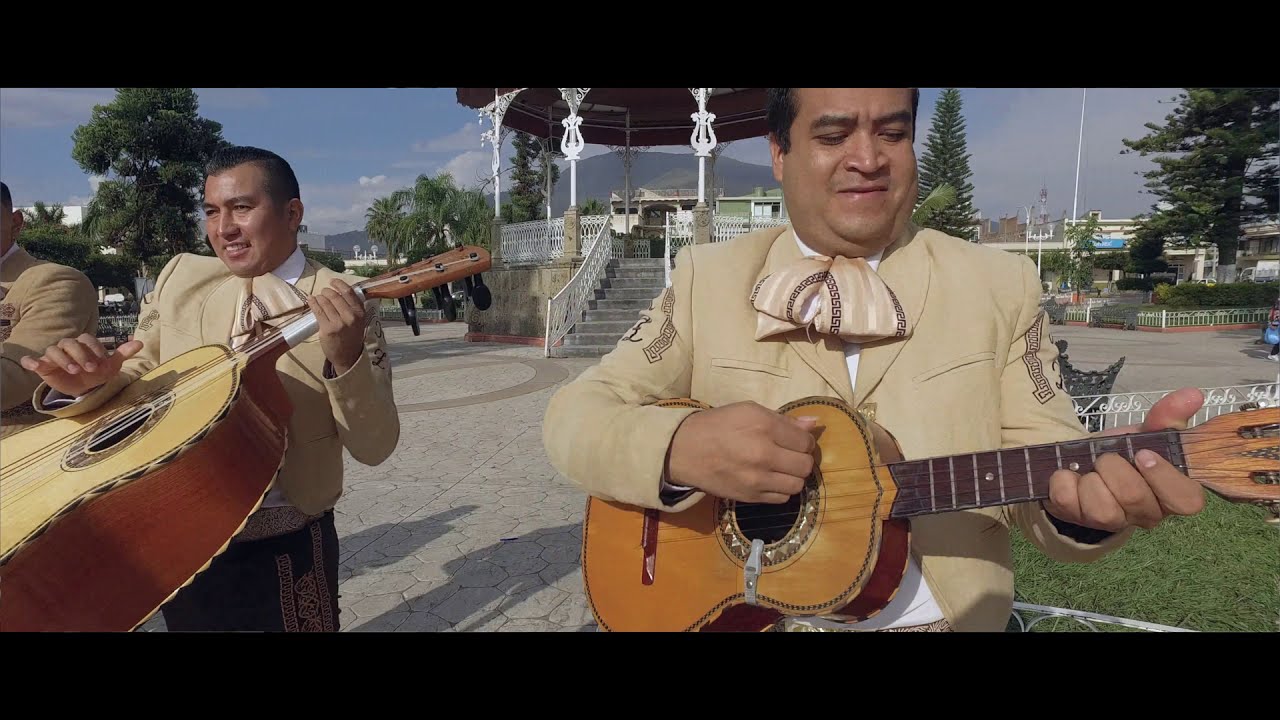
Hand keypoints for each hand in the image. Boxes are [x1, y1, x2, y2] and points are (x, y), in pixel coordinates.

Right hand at [20, 334, 143, 397]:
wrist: (81, 387)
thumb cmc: (95, 372)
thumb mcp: (110, 366)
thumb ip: (123, 353)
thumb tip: (139, 342)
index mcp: (83, 343)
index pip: (86, 339)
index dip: (94, 349)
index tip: (102, 362)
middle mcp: (67, 346)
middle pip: (69, 343)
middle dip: (80, 354)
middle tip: (90, 368)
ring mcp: (53, 355)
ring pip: (53, 350)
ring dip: (62, 359)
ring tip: (73, 370)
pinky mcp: (42, 366)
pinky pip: (31, 360)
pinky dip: (31, 361)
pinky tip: (33, 366)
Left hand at [309, 279, 366, 375]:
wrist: (348, 356)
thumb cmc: (352, 336)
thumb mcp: (358, 321)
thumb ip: (352, 307)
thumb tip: (339, 291)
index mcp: (360, 312)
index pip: (349, 292)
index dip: (339, 284)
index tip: (332, 281)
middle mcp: (351, 316)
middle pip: (335, 296)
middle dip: (326, 291)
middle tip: (323, 292)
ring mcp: (338, 323)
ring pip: (325, 302)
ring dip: (319, 297)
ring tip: (317, 297)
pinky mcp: (327, 329)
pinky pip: (318, 311)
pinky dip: (313, 303)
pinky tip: (311, 300)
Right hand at [667, 401, 817, 503]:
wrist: (684, 450)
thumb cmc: (717, 425)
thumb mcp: (748, 411)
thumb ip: (783, 419)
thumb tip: (815, 424)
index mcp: (764, 426)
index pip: (805, 442)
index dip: (804, 441)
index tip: (794, 440)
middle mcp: (763, 453)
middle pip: (805, 465)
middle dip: (802, 459)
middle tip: (789, 454)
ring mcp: (757, 479)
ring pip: (797, 485)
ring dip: (793, 476)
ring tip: (781, 468)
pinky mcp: (750, 497)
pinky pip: (782, 498)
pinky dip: (781, 489)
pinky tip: (769, 479)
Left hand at [1044, 387, 1206, 531]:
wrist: (1083, 460)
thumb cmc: (1124, 451)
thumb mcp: (1146, 432)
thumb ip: (1168, 416)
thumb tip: (1193, 395)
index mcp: (1172, 494)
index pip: (1186, 501)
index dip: (1164, 477)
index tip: (1143, 453)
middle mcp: (1147, 514)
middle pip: (1135, 499)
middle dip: (1114, 468)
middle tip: (1107, 456)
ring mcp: (1112, 522)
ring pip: (1102, 510)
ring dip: (1090, 478)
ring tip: (1090, 468)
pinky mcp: (1077, 519)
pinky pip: (1067, 502)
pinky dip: (1063, 480)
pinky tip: (1068, 473)